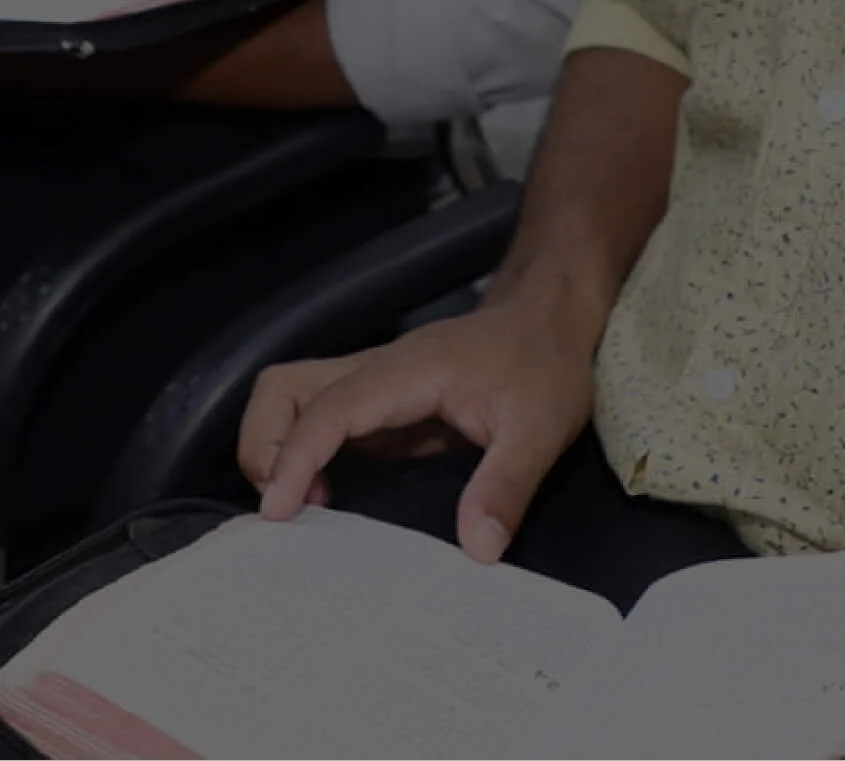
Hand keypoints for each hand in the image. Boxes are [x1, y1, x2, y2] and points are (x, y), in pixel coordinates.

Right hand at [240, 297, 596, 562]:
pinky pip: (320, 423)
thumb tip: (477, 549)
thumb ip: (507, 484)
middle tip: (289, 511)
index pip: (331, 405)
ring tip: (304, 509)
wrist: (552, 320)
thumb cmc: (548, 363)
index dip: (295, 455)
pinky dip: (302, 458)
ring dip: (279, 450)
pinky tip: (323, 501)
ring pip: (293, 398)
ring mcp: (376, 386)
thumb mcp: (542, 427)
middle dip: (267, 446)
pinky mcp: (380, 405)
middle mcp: (381, 370)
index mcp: (412, 369)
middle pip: (286, 386)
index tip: (278, 511)